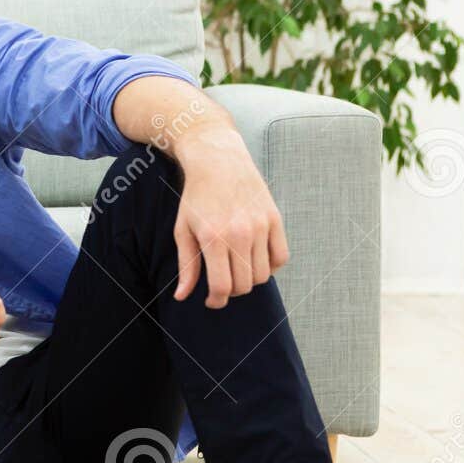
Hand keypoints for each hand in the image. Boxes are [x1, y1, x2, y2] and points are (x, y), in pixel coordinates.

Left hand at [173, 139, 289, 307]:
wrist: (218, 161)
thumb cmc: (196, 198)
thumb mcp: (183, 230)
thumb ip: (186, 266)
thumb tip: (182, 297)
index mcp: (213, 238)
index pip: (222, 286)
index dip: (216, 301)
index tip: (211, 301)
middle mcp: (240, 234)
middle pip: (244, 284)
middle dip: (231, 292)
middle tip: (222, 284)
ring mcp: (261, 226)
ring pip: (263, 274)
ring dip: (250, 280)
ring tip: (236, 271)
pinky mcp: (275, 219)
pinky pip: (281, 257)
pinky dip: (270, 267)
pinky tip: (255, 261)